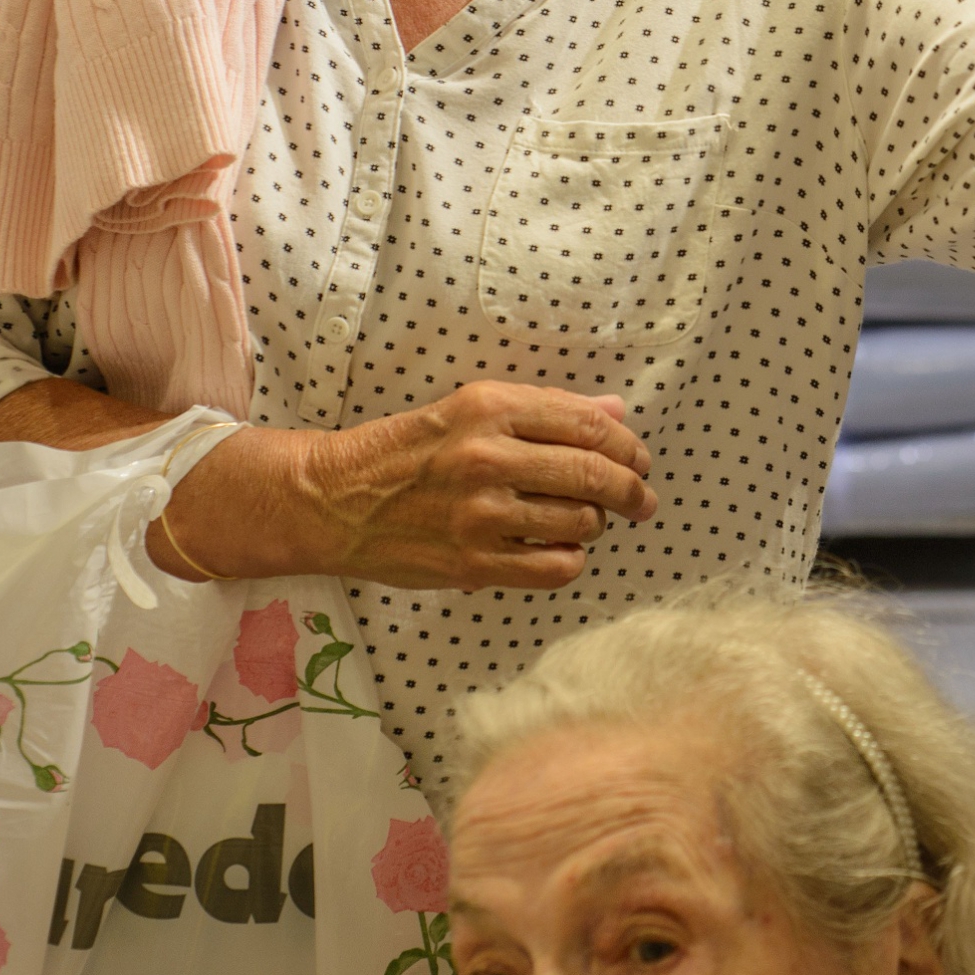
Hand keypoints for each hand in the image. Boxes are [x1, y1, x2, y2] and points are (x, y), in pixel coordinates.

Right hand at [162, 382, 659, 589]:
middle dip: (632, 489)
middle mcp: (487, 457)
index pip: (588, 424)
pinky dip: (571, 559)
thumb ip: (546, 410)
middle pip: (594, 473)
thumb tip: (616, 412)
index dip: (627, 444)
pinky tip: (560, 549)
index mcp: (490, 408)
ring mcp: (480, 514)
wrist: (333, 500)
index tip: (639, 458)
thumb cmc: (406, 450)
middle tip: (642, 498)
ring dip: (595, 524)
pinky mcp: (471, 563)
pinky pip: (554, 567)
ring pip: (580, 521)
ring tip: (583, 520)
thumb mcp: (471, 408)